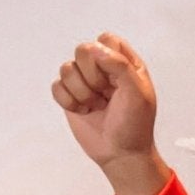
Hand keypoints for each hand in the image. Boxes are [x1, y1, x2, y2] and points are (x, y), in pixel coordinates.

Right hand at [51, 34, 168, 194]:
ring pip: (67, 69)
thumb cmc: (135, 126)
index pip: (106, 39)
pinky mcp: (70, 96)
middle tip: (105, 96)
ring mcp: (85, 81)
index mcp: (124, 63)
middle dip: (92, 77)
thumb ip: (120, 65)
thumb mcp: (138, 93)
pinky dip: (69, 101)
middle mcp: (103, 69)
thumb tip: (94, 48)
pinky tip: (83, 111)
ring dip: (82, 92)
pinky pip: (57, 86)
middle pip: (82, 50)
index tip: (115, 80)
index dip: (106, 56)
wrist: (122, 155)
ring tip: (96, 106)